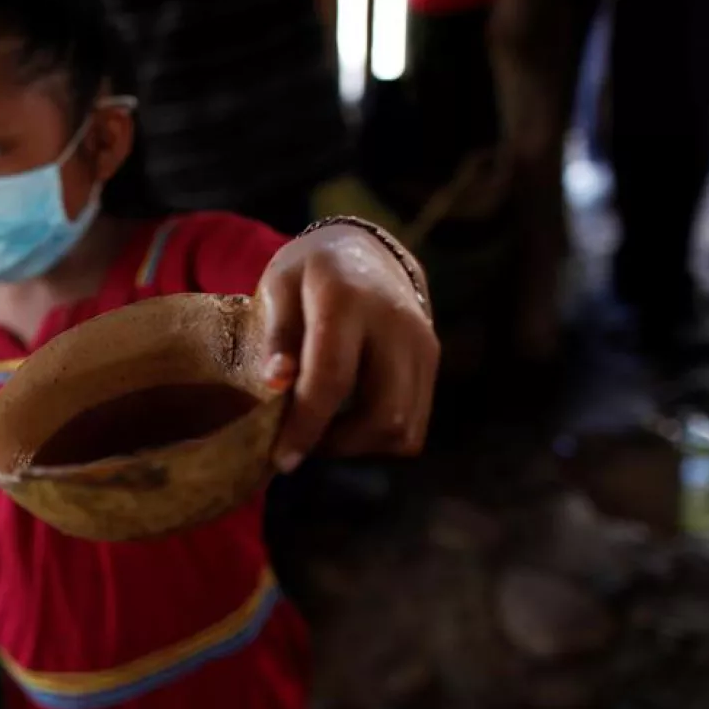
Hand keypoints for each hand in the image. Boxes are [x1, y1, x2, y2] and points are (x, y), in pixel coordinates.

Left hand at [256, 222, 438, 469]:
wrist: (365, 249)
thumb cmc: (309, 273)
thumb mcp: (278, 288)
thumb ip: (276, 336)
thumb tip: (276, 384)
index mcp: (348, 301)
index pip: (332, 378)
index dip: (307, 426)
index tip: (281, 459)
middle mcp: (396, 325)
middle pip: (383, 415)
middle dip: (338, 445)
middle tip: (297, 444)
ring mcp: (423, 344)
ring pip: (405, 429)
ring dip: (358, 446)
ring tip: (320, 431)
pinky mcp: (432, 361)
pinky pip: (414, 424)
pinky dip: (378, 437)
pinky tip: (346, 422)